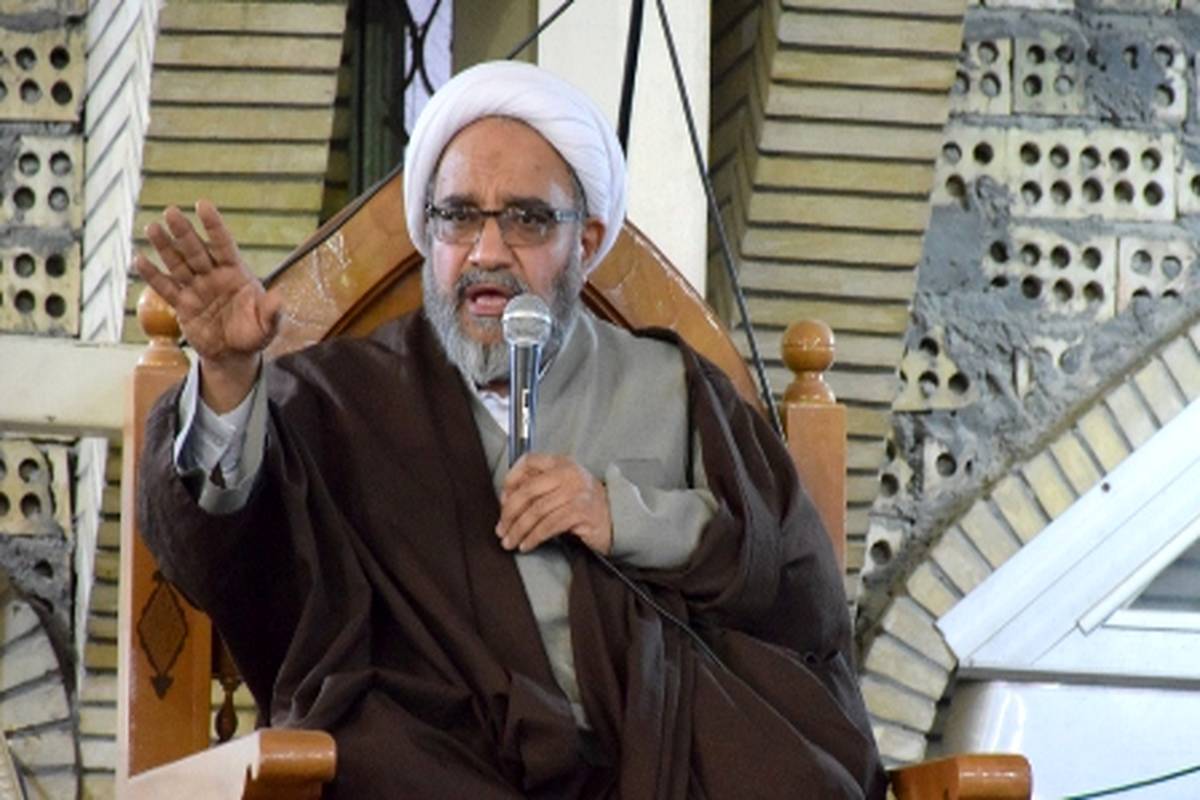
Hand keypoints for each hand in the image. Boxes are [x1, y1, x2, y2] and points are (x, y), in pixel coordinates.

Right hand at [134, 201, 281, 411]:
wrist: (234, 355)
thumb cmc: (254, 334)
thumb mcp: (268, 327)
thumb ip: (272, 313)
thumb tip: (279, 299)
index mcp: (236, 273)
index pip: (224, 245)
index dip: (213, 226)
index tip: (202, 204)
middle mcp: (214, 276)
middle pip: (196, 250)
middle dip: (184, 231)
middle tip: (170, 211)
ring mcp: (197, 289)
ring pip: (178, 264)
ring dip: (165, 247)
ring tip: (152, 227)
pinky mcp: (183, 305)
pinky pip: (166, 288)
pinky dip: (153, 276)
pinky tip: (140, 260)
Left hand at [496, 454, 611, 555]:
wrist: (617, 519)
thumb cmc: (585, 504)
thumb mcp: (563, 487)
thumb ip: (539, 486)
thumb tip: (507, 499)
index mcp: (562, 463)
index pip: (529, 461)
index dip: (511, 479)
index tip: (503, 499)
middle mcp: (568, 473)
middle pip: (528, 490)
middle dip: (509, 513)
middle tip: (501, 528)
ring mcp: (576, 491)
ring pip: (536, 511)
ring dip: (518, 529)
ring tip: (510, 541)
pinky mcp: (580, 511)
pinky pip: (548, 525)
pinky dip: (533, 537)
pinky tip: (527, 544)